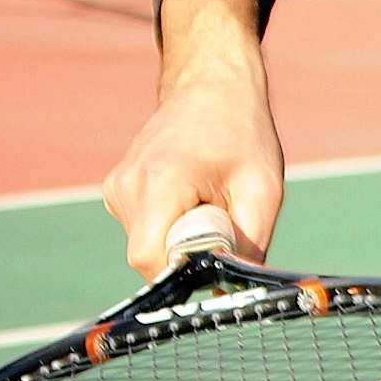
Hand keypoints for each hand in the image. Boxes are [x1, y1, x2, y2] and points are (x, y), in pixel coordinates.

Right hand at [101, 0, 285, 280]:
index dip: (181, 274)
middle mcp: (128, 185)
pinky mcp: (118, 190)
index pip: (149, 258)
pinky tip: (190, 194)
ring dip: (180, 238)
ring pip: (147, 245)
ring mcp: (117, 188)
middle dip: (186, 255)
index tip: (213, 265)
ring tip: (206, 198)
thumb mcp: (262, 190)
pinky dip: (170, 224)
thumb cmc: (242, 132)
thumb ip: (248, 247)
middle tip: (220, 220)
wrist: (211, 85)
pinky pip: (144, 230)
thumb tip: (236, 295)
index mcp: (161, 181)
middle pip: (149, 257)